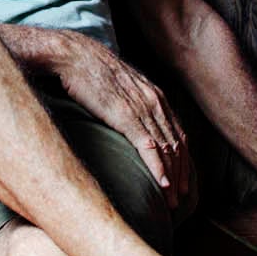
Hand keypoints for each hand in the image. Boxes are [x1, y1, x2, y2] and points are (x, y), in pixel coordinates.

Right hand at [62, 43, 191, 207]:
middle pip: (177, 145)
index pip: (178, 134)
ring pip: (167, 149)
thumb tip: (128, 121)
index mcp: (155, 96)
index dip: (182, 160)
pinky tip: (161, 185)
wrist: (73, 54)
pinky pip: (148, 146)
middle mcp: (155, 102)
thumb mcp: (119, 87)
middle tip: (182, 200)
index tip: (182, 182)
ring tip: (174, 201)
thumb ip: (130, 103)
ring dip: (172, 178)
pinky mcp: (126, 115)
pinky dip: (158, 168)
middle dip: (182, 175)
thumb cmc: (90, 71)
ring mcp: (142, 109)